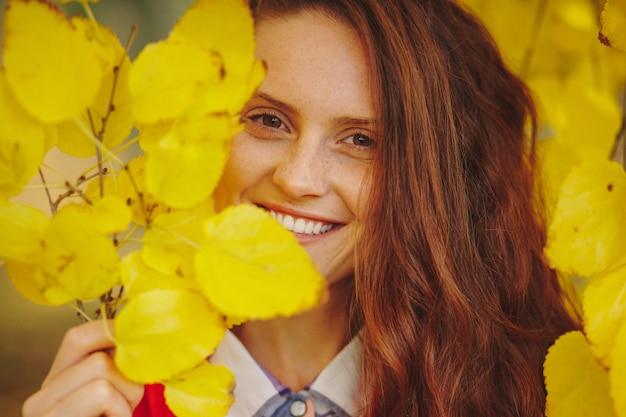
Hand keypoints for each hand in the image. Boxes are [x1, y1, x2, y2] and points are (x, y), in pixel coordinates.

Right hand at [22, 320, 143, 416]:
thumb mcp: (111, 399)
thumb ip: (114, 371)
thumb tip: (138, 335)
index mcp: (55, 386)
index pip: (76, 338)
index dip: (111, 332)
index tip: (138, 343)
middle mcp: (41, 399)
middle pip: (98, 357)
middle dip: (127, 377)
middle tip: (125, 406)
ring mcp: (44, 414)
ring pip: (102, 371)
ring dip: (127, 397)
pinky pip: (102, 394)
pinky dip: (121, 411)